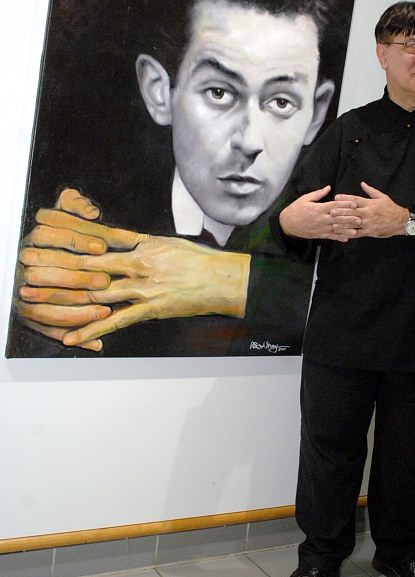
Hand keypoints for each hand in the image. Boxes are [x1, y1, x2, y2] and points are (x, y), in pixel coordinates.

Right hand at [15, 188, 123, 351]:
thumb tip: (90, 212)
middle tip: (106, 281)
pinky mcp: (28, 313)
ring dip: (77, 310)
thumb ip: (75, 205)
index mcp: (34, 238)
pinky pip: (48, 328)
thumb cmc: (64, 234)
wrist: (41, 260)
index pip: (48, 234)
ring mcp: (24, 291)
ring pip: (44, 305)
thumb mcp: (65, 212)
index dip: (76, 240)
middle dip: (79, 278)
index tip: (102, 247)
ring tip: (104, 310)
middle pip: (47, 272)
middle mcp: (25, 264)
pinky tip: (96, 341)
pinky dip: (72, 335)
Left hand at [16, 189, 250, 349]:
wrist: (224, 281)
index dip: (71, 243)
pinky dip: (92, 330)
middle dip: (57, 269)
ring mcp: (143, 289)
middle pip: (89, 266)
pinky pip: (115, 322)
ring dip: (64, 297)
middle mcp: (138, 264)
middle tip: (28, 270)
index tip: (47, 241)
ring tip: (36, 300)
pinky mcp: (149, 310)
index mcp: (142, 246)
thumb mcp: (167, 242)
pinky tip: (71, 338)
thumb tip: (117, 238)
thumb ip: (139, 242)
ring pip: (96, 293)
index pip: (99, 242)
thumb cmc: (200, 260)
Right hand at [280, 185, 358, 240]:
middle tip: (360, 218)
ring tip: (356, 230)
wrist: (287, 224)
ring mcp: (321, 228)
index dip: (345, 204)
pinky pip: (331, 237)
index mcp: (319, 209)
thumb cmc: (296, 209)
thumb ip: (318, 194)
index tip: (355, 203)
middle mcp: (321, 219)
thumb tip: (329, 187)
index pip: (335, 206)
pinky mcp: (319, 235)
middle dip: (350, 218)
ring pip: (336, 229)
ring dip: (347, 230)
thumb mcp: (305, 198)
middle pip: (338, 218)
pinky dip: (339, 238)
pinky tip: (347, 239)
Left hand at [334, 182, 407, 237]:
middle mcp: (368, 213)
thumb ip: (371, 191)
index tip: (336, 197)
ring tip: (333, 224)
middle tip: (331, 211)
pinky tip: (343, 234)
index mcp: (370, 204)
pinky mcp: (371, 231)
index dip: (345, 198)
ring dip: (343, 224)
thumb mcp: (382, 197)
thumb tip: (362, 183)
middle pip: (352, 212)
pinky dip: (351, 234)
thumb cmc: (391, 208)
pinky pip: (359, 233)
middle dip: (341, 212)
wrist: (401, 221)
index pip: (356, 200)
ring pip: (354, 223)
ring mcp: (369, 223)